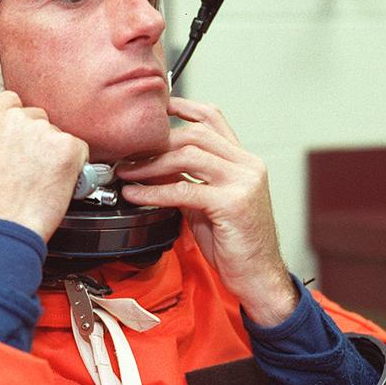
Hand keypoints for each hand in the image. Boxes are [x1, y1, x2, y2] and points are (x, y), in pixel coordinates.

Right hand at [0, 91, 87, 241]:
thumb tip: (6, 147)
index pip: (11, 103)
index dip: (20, 124)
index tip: (23, 139)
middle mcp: (12, 119)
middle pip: (37, 118)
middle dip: (39, 140)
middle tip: (35, 168)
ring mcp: (40, 131)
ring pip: (57, 135)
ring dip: (56, 153)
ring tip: (44, 181)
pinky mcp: (65, 147)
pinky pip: (79, 150)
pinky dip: (76, 166)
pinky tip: (58, 184)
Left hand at [117, 97, 296, 325]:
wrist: (258, 277)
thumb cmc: (235, 245)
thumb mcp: (207, 205)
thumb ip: (187, 181)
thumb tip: (151, 168)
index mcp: (244, 161)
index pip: (213, 118)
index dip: (181, 107)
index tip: (154, 108)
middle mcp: (247, 165)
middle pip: (195, 134)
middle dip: (156, 142)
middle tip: (127, 154)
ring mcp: (242, 182)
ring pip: (189, 155)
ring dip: (150, 163)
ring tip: (127, 173)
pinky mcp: (232, 203)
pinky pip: (184, 189)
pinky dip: (153, 191)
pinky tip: (135, 196)